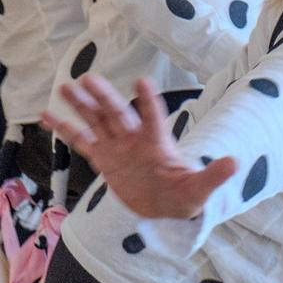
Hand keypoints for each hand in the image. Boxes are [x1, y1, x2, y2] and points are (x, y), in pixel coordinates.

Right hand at [41, 75, 236, 218]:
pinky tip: (47, 115)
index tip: (142, 81)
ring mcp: (118, 147)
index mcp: (158, 142)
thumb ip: (213, 175)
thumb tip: (235, 163)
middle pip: (118, 113)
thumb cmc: (186, 194)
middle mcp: (136, 139)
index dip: (150, 101)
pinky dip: (65, 129)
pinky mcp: (104, 159)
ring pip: (97, 120)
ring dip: (82, 105)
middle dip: (104, 96)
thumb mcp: (201, 188)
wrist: (168, 205)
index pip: (154, 116)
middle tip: (88, 77)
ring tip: (66, 86)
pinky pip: (82, 141)